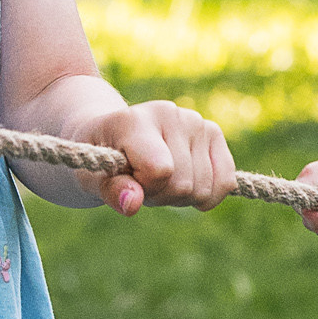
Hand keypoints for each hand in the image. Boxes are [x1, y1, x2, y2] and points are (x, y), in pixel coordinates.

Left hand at [92, 96, 235, 216]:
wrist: (113, 137)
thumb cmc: (101, 160)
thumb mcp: (92, 178)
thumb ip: (111, 191)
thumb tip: (132, 204)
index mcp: (135, 121)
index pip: (159, 169)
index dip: (145, 188)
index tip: (127, 179)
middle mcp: (170, 114)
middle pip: (182, 184)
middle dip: (161, 195)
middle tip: (141, 181)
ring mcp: (196, 122)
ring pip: (203, 188)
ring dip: (180, 197)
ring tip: (159, 178)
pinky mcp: (214, 134)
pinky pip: (225, 182)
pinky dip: (207, 196)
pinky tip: (186, 185)